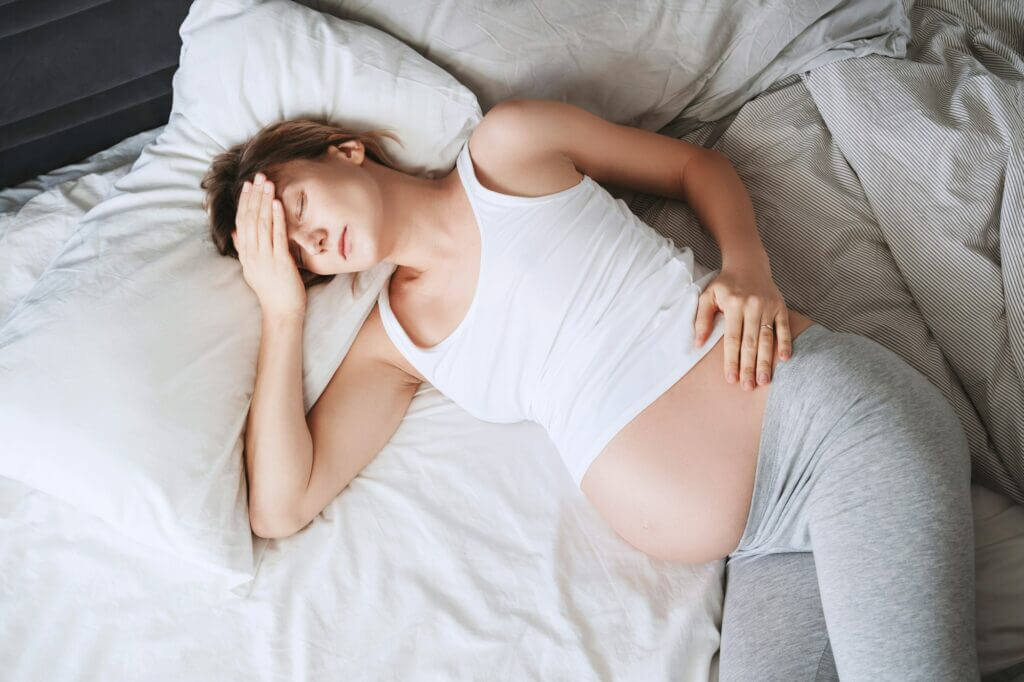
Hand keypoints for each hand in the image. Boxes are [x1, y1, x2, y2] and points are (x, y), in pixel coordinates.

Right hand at [232, 172, 306, 317]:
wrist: (281, 312)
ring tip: (267, 183)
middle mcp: (252, 253)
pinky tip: (277, 203)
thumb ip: (243, 248)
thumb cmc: (271, 291)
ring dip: (264, 201)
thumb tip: (235, 231)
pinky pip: (276, 236)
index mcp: (245, 254)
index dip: (244, 202)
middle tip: (258, 176)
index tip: (247, 185)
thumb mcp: (252, 268)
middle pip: (250, 218)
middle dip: (254, 195)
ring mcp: (264, 257)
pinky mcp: (279, 261)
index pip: (241, 222)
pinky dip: (276, 218)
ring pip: (261, 223)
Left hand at [692, 262, 791, 389]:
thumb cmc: (725, 284)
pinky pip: (783, 327)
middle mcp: (752, 306)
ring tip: (764, 380)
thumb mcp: (707, 296)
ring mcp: (768, 306)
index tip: (731, 379)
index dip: (731, 360)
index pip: (732, 339)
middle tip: (747, 386)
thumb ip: (702, 319)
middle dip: (749, 366)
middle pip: (751, 343)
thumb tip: (697, 344)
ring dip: (766, 361)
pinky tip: (785, 359)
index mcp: (733, 305)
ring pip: (767, 338)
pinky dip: (785, 343)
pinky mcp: (781, 306)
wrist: (748, 263)